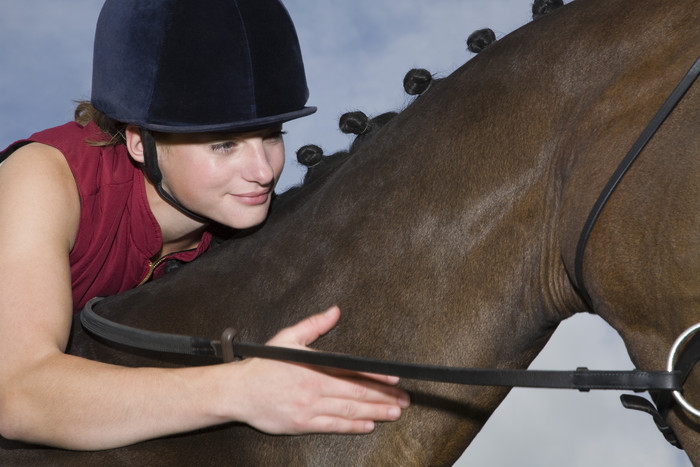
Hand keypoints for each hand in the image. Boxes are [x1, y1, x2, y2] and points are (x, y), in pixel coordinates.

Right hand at [231, 306, 409, 433]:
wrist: (239, 392)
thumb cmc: (264, 364)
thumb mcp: (288, 337)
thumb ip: (314, 324)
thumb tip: (335, 311)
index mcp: (314, 366)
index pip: (352, 371)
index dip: (376, 376)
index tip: (394, 379)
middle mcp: (315, 388)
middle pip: (356, 393)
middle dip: (384, 396)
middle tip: (404, 399)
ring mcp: (310, 408)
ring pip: (349, 410)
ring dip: (375, 412)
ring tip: (394, 412)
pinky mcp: (302, 424)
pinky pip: (333, 426)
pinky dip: (353, 426)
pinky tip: (369, 425)